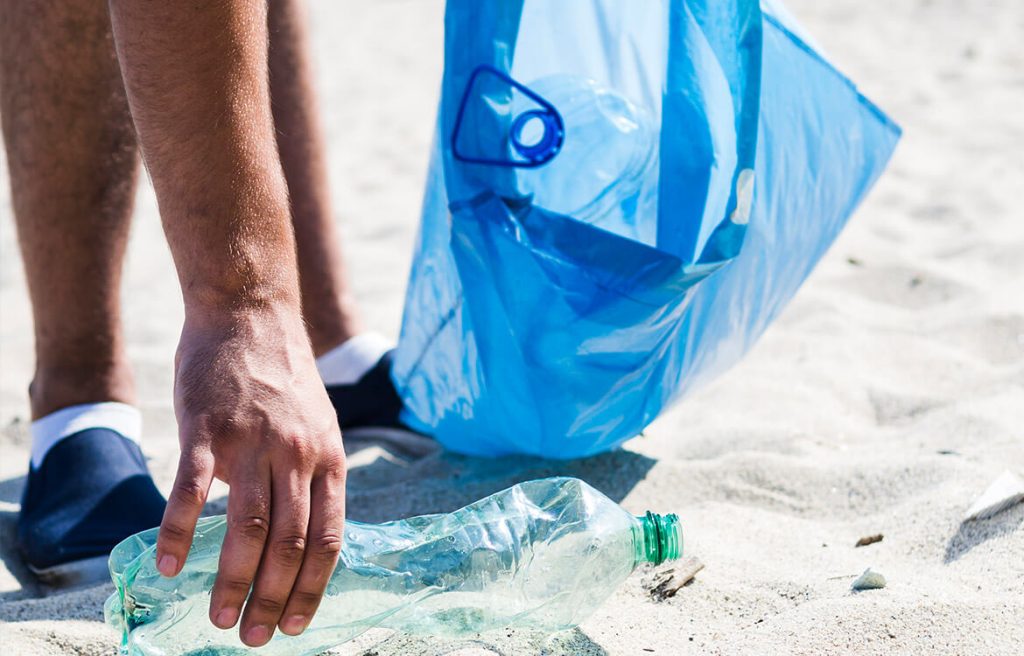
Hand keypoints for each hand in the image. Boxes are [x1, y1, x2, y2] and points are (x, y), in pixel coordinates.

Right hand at [155, 304, 345, 646]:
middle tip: (254, 636)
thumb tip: (302, 531)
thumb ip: (310, 473)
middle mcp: (296, 455)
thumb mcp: (317, 423)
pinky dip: (178, 531)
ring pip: (248, 527)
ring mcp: (253, 441)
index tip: (296, 624)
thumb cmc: (281, 374)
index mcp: (327, 458)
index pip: (328, 539)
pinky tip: (169, 565)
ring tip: (221, 618)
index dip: (312, 588)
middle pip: (291, 543)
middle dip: (273, 599)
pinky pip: (192, 490)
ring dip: (234, 580)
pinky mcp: (208, 428)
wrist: (251, 312)